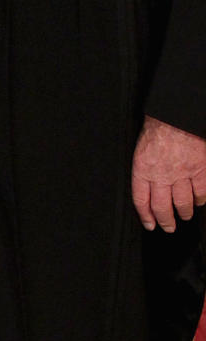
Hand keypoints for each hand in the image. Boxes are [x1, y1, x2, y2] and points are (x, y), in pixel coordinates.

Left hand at [131, 114, 205, 231]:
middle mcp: (161, 174)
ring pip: (183, 202)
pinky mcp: (199, 169)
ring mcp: (181, 173)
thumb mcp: (142, 147)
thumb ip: (145, 168)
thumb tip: (148, 186)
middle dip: (165, 220)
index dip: (145, 216)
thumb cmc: (158, 126)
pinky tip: (199, 201)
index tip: (149, 224)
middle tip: (169, 227)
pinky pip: (201, 191)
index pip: (141, 200)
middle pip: (162, 207)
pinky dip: (200, 199)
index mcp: (143, 168)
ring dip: (184, 212)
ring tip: (185, 215)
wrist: (176, 114)